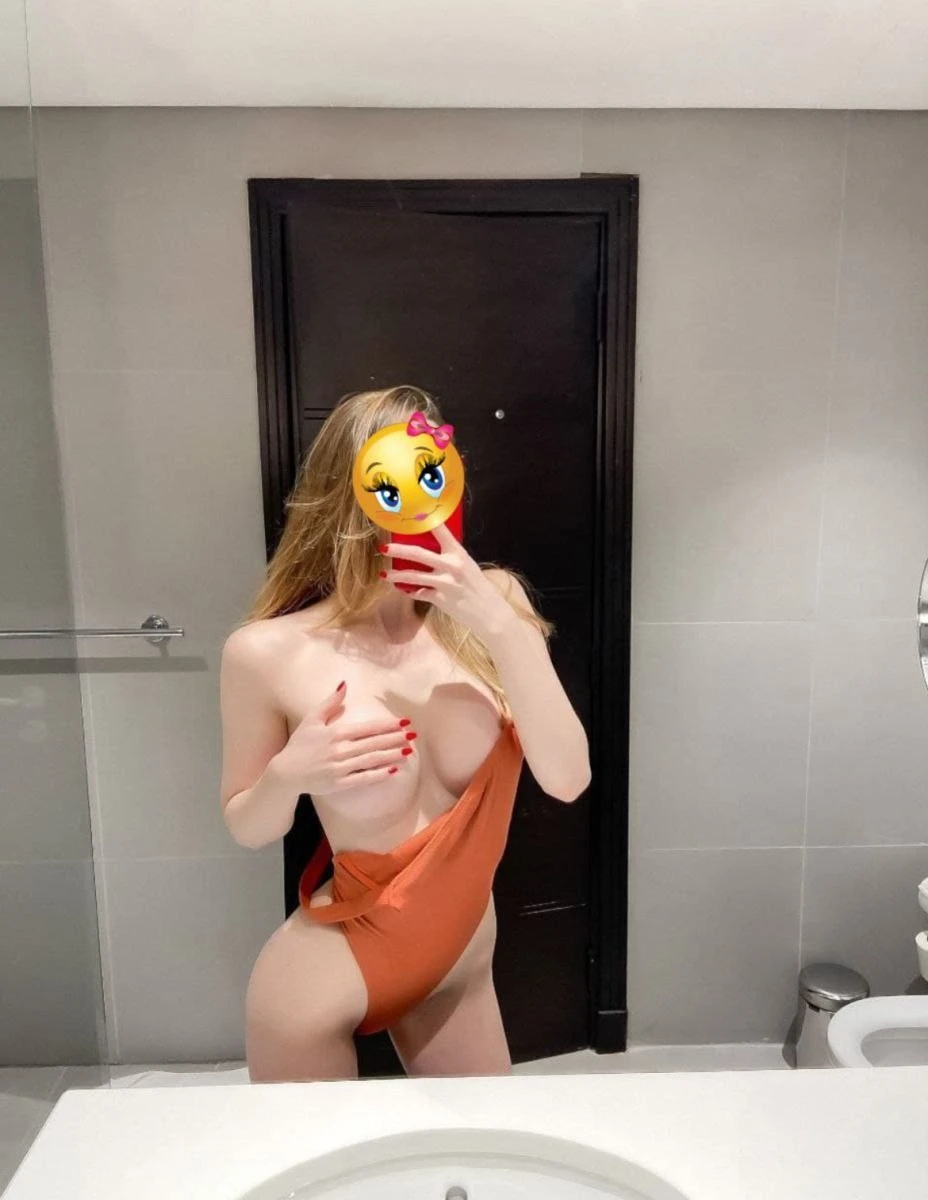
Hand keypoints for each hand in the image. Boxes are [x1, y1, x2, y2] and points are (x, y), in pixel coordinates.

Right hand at [274, 682, 416, 792]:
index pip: (367, 728)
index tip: (404, 722)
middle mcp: (340, 749)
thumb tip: (344, 684)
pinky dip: (378, 775)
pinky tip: (392, 771)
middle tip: (414, 735)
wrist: (285, 773)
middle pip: (373, 743)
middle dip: (395, 738)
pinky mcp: (339, 783)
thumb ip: (329, 702)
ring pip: (371, 760)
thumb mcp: (311, 720)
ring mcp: (340, 767)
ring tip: (408, 751)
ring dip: (391, 755)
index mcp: (336, 733)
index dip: (387, 725)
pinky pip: (363, 778)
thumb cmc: (299, 745)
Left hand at [377, 523, 511, 640]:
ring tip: (384, 575)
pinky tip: (404, 590)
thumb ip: (451, 557)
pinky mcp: (440, 599)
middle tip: (384, 548)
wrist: (489, 612)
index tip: (412, 513)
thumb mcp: (467, 566)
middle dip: (399, 550)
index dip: (425, 521)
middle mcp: (451, 565)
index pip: (440, 530)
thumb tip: (431, 549)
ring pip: (414, 576)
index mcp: (459, 553)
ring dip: (397, 576)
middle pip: (418, 553)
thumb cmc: (477, 587)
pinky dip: (411, 592)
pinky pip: (419, 593)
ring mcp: (445, 583)